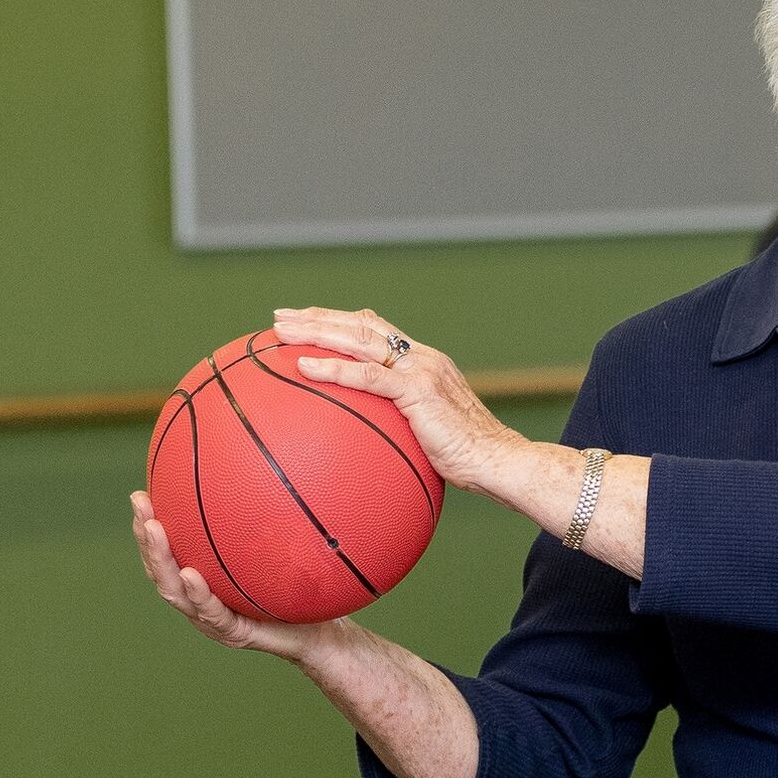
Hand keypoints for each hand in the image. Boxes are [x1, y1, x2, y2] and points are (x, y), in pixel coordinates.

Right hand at [131, 490, 331, 661]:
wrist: (320, 634)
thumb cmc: (298, 591)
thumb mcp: (281, 552)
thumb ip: (266, 526)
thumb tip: (270, 473)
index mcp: (203, 581)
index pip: (168, 552)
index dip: (150, 526)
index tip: (141, 494)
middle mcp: (200, 600)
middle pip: (161, 569)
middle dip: (146, 536)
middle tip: (140, 503)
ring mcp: (212, 619)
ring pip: (175, 590)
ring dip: (161, 558)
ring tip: (154, 529)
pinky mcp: (232, 634)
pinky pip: (211, 612)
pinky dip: (198, 592)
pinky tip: (190, 573)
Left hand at [270, 306, 523, 493]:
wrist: (497, 459)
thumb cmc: (466, 457)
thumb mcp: (428, 431)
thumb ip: (403, 422)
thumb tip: (373, 439)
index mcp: (424, 362)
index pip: (377, 329)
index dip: (340, 321)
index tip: (307, 321)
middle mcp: (421, 357)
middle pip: (362, 325)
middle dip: (318, 317)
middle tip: (280, 317)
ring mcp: (420, 370)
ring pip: (360, 340)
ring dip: (316, 332)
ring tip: (281, 331)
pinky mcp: (418, 390)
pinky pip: (367, 376)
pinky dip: (332, 368)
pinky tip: (303, 366)